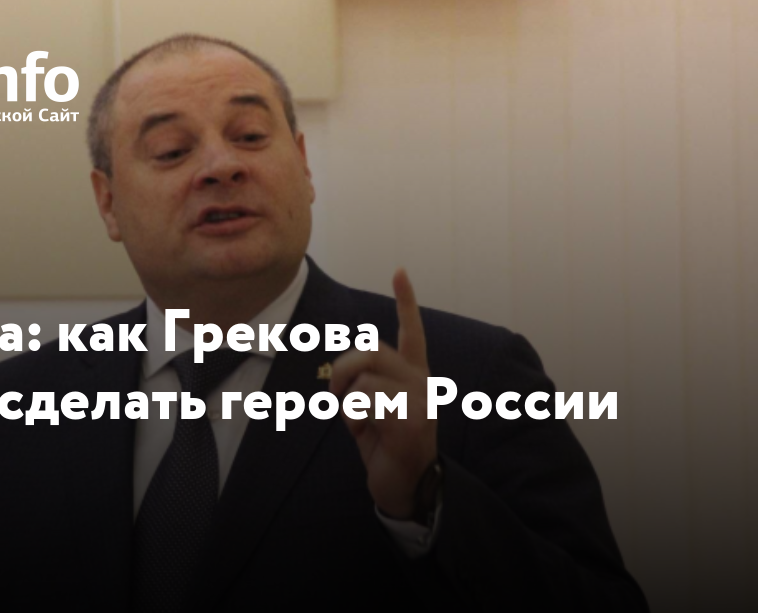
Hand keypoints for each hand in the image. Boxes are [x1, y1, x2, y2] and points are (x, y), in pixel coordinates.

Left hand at [329, 268, 436, 519]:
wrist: (405, 485)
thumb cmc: (385, 443)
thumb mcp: (373, 407)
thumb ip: (365, 382)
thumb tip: (341, 372)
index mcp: (414, 374)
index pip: (412, 332)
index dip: (406, 301)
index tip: (400, 271)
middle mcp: (421, 382)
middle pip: (371, 351)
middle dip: (342, 369)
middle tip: (336, 394)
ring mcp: (419, 401)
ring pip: (364, 377)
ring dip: (346, 402)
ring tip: (357, 422)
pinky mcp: (409, 422)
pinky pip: (364, 401)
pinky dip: (351, 417)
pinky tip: (362, 433)